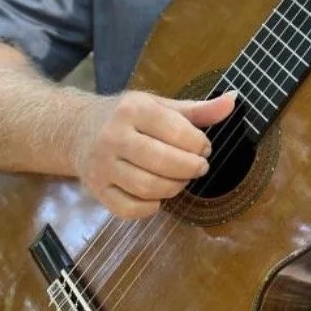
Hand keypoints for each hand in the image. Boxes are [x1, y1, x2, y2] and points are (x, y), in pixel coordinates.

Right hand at [71, 90, 236, 218]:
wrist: (77, 129)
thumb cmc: (127, 117)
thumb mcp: (160, 106)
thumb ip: (198, 110)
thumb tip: (233, 101)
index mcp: (133, 109)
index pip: (178, 132)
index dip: (200, 144)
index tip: (204, 148)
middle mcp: (114, 136)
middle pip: (164, 162)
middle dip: (191, 168)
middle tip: (199, 167)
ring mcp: (102, 165)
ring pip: (148, 187)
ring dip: (175, 188)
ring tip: (181, 180)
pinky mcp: (96, 190)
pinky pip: (128, 209)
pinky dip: (150, 208)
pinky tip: (158, 196)